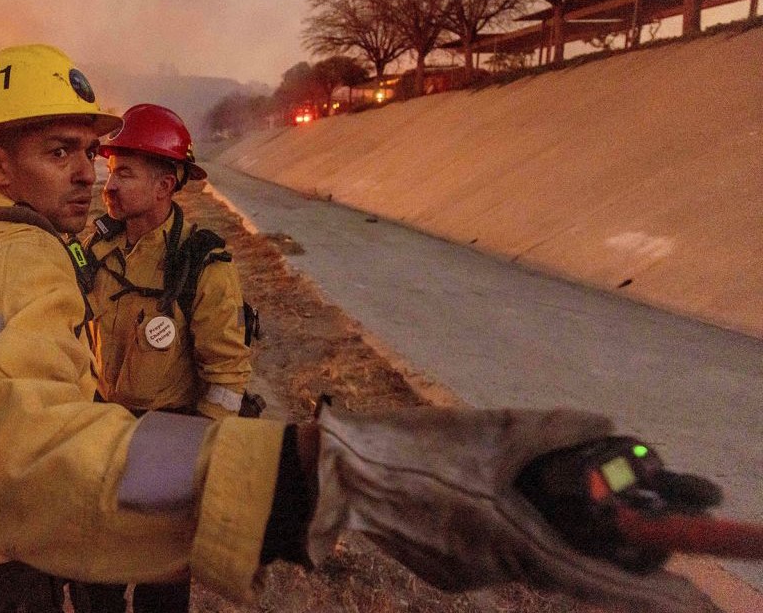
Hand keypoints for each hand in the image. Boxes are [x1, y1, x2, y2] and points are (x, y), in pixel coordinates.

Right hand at [305, 405, 716, 612]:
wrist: (335, 472)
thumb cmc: (411, 448)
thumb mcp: (488, 428)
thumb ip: (553, 428)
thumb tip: (606, 424)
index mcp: (507, 542)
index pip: (590, 580)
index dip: (640, 590)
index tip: (683, 597)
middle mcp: (489, 570)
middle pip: (558, 568)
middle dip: (595, 551)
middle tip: (625, 525)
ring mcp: (461, 575)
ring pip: (523, 559)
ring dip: (545, 538)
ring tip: (546, 502)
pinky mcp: (440, 569)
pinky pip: (489, 557)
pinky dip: (507, 536)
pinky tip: (490, 504)